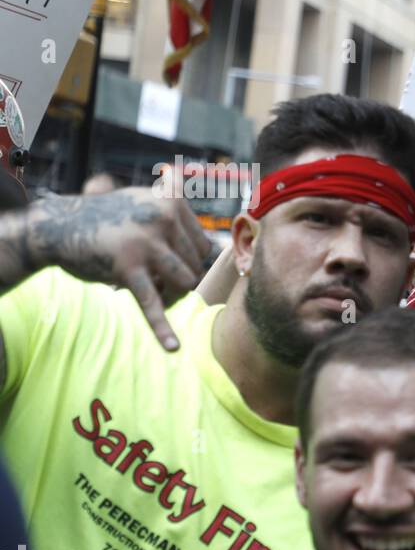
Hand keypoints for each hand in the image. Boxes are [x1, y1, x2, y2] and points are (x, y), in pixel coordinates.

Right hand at [27, 188, 215, 350]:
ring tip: (152, 292)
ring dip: (171, 296)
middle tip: (151, 279)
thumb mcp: (145, 203)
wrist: (57, 227)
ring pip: (184, 284)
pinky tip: (172, 347)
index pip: (204, 246)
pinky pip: (151, 302)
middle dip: (177, 281)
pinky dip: (162, 327)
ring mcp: (145, 242)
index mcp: (172, 202)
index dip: (188, 262)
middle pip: (195, 267)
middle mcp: (162, 217)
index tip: (165, 263)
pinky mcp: (126, 266)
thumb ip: (178, 216)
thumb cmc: (109, 221)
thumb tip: (222, 245)